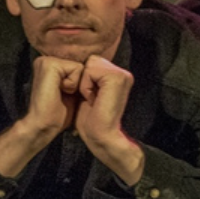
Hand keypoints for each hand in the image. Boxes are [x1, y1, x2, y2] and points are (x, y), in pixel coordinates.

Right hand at [0, 55, 81, 178]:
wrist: (43, 125)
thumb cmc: (56, 114)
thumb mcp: (71, 91)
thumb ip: (78, 78)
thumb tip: (96, 68)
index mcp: (50, 65)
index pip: (78, 66)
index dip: (80, 83)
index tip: (66, 95)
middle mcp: (46, 59)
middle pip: (80, 65)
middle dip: (78, 83)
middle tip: (64, 95)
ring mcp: (46, 60)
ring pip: (80, 67)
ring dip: (76, 85)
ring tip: (62, 93)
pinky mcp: (50, 65)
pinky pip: (77, 68)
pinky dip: (73, 84)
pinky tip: (61, 91)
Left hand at [75, 55, 141, 182]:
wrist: (100, 137)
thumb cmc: (90, 120)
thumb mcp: (88, 92)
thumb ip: (88, 77)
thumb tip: (76, 64)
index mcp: (118, 76)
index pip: (92, 62)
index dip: (83, 79)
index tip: (90, 98)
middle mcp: (123, 73)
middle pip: (91, 60)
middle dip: (84, 79)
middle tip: (91, 99)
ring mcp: (122, 75)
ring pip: (90, 64)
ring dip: (84, 83)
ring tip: (92, 99)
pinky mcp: (116, 78)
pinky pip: (89, 71)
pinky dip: (85, 86)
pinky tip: (92, 99)